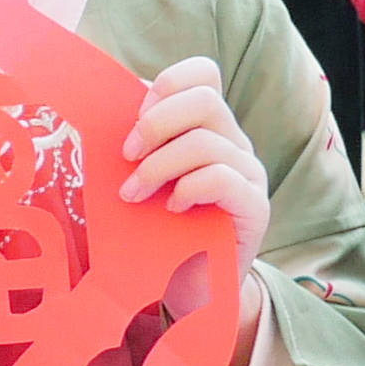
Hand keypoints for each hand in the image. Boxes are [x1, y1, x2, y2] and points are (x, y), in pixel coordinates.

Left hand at [121, 60, 269, 270]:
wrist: (191, 291)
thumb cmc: (160, 230)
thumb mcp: (145, 178)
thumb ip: (138, 143)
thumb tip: (109, 108)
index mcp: (209, 127)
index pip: (203, 74)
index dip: (167, 84)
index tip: (134, 116)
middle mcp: (235, 143)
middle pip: (204, 99)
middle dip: (156, 124)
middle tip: (127, 156)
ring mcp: (249, 174)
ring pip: (206, 142)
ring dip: (158, 166)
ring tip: (134, 194)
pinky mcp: (255, 207)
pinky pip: (222, 178)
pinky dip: (188, 189)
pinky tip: (172, 209)